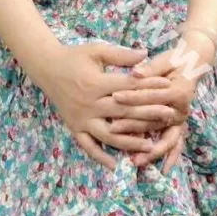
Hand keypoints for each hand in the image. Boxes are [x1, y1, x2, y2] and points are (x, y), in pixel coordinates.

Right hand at [39, 42, 180, 170]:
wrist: (47, 67)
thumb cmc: (74, 57)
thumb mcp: (96, 50)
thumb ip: (120, 55)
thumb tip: (145, 54)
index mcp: (96, 83)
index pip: (128, 87)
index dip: (149, 86)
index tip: (167, 86)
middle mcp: (89, 104)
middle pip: (123, 112)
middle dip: (148, 114)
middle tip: (169, 115)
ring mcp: (82, 119)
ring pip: (108, 135)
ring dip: (129, 142)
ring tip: (150, 146)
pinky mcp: (75, 128)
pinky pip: (88, 146)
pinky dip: (101, 157)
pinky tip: (117, 165)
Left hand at [109, 33, 215, 168]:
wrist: (193, 65)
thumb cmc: (175, 61)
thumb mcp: (164, 60)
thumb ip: (150, 68)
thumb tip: (135, 72)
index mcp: (178, 92)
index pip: (151, 97)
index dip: (133, 97)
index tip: (114, 97)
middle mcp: (182, 110)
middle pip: (155, 122)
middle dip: (133, 128)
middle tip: (113, 130)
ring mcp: (181, 120)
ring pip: (166, 139)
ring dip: (151, 152)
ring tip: (135, 162)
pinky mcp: (178, 125)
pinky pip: (176, 144)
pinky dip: (170, 157)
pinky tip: (162, 170)